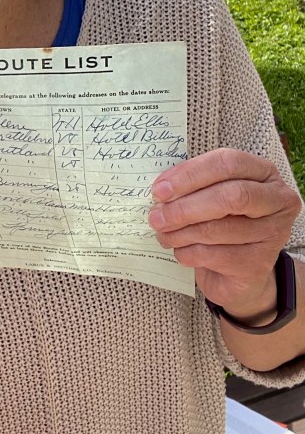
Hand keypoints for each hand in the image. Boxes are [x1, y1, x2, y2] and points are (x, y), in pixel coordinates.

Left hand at [149, 149, 301, 320]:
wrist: (239, 270)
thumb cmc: (222, 220)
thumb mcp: (210, 194)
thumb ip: (192, 185)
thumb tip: (161, 189)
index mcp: (263, 172)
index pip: (228, 163)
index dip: (190, 174)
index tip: (160, 189)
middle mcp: (278, 200)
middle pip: (229, 196)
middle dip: (185, 207)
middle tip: (156, 216)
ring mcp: (273, 233)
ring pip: (218, 229)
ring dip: (181, 232)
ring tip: (162, 234)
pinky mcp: (260, 263)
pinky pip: (214, 255)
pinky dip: (188, 252)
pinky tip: (180, 250)